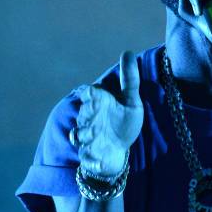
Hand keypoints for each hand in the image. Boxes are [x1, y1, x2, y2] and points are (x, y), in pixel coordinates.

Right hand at [73, 51, 142, 177]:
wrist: (118, 150)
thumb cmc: (124, 122)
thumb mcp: (131, 101)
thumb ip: (129, 79)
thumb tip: (127, 52)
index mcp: (99, 102)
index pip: (89, 92)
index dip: (91, 93)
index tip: (95, 93)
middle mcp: (90, 118)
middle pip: (83, 112)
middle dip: (88, 114)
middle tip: (96, 113)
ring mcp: (87, 136)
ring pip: (79, 133)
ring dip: (86, 135)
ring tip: (94, 135)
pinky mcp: (88, 153)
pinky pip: (85, 155)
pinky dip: (91, 158)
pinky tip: (99, 159)